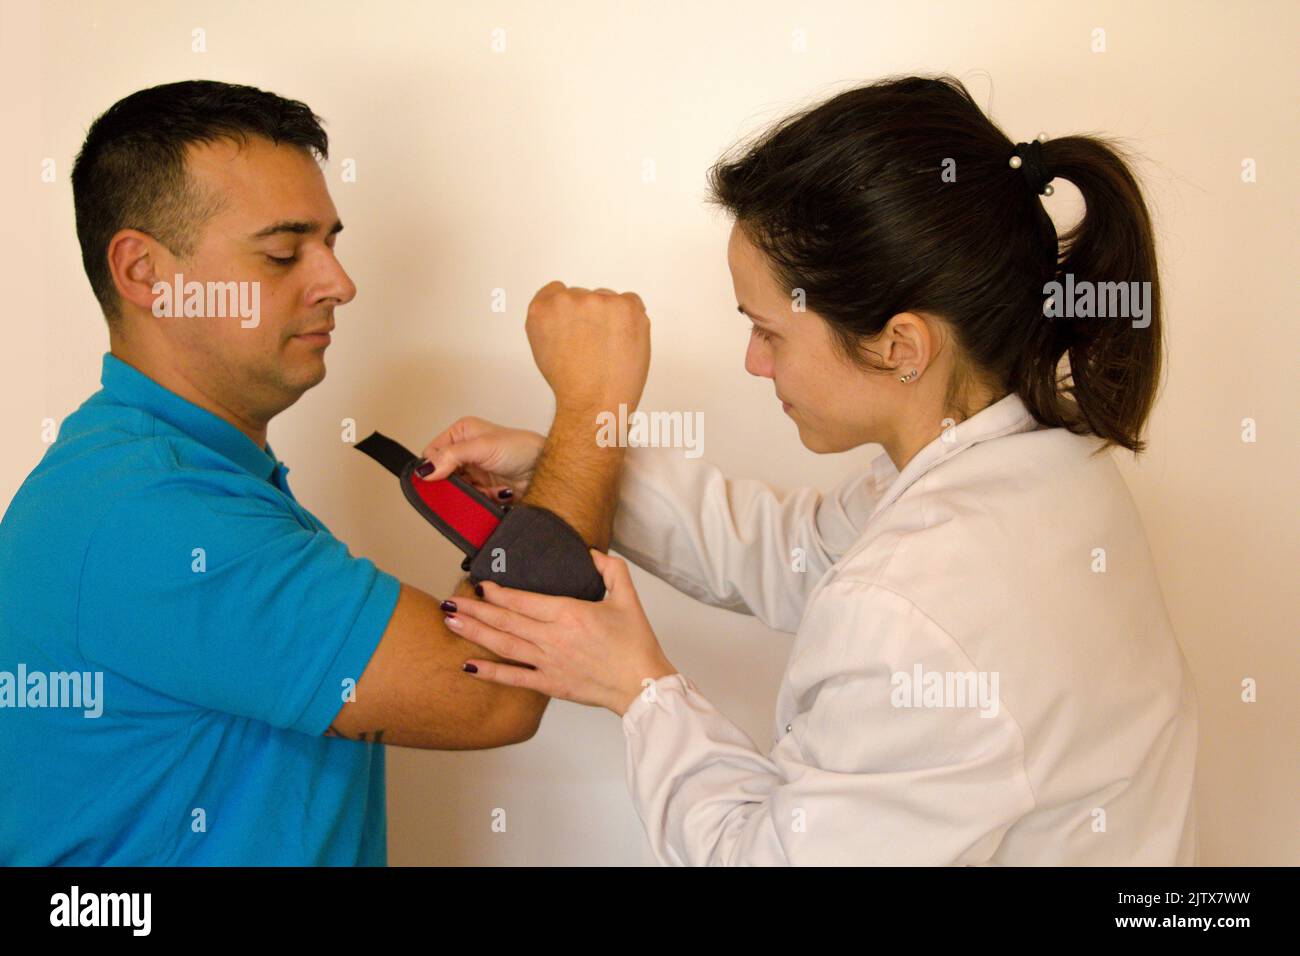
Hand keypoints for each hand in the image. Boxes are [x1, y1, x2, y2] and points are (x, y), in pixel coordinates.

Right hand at [418, 416, 544, 499]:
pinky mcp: (484, 489)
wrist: (546, 471)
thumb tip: (426, 469)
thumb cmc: (522, 448)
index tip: (439, 478)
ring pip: (456, 490)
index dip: (432, 467)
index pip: (433, 452)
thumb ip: (451, 456)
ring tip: (484, 489)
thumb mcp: (482, 447)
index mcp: (462, 433)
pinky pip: (471, 501)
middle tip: (463, 487)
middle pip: (442, 474)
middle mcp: (466, 451)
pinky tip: (495, 493)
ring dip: (468, 493)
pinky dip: (481, 500)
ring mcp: (475, 471)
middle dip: (452, 484)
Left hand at [444, 550, 676, 715]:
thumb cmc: (635, 644)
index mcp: (569, 614)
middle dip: (475, 609)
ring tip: (451, 621)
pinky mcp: (549, 683)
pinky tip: (469, 665)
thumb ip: (611, 569)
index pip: (524, 601)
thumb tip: (592, 553)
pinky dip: (490, 672)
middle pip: (505, 620)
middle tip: (450, 600)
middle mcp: (553, 638)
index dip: (498, 592)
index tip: (480, 584)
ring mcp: (548, 662)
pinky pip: (514, 677)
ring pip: (503, 645)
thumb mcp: (628, 598)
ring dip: (475, 632)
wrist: (642, 685)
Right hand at [525, 281, 650, 413]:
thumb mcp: (543, 347)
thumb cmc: (571, 384)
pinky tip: (623, 342)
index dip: (569, 311)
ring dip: (612, 318)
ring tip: (609, 349)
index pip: (556, 291)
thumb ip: (551, 321)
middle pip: (584, 296)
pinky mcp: (625, 305)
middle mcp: (566, 300)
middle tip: (594, 346)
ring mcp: (597, 300)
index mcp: (542, 308)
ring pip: (608, 300)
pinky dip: (632, 319)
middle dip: (591, 316)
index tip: (576, 325)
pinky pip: (631, 302)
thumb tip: (566, 310)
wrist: (595, 403)